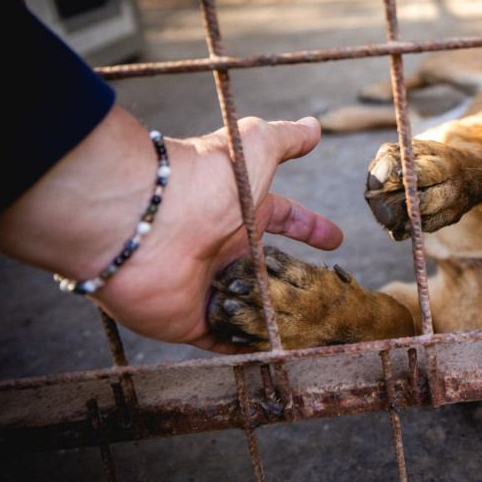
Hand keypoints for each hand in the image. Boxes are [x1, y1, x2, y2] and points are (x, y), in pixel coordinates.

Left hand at [0, 106, 341, 352]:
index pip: (284, 218)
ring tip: (314, 330)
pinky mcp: (192, 321)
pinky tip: (273, 355)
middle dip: (298, 279)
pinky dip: (245, 348)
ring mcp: (209, 285)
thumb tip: (313, 126)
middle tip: (330, 294)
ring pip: (251, 306)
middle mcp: (226, 246)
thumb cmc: (204, 181)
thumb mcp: (256, 147)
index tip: (335, 241)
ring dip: (277, 317)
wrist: (146, 223)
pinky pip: (225, 341)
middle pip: (270, 267)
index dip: (311, 227)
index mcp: (242, 210)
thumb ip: (286, 139)